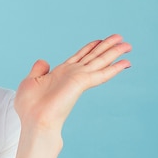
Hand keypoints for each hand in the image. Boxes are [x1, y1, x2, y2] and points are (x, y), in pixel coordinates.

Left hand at [14, 34, 130, 132]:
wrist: (34, 119)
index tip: (101, 40)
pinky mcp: (82, 83)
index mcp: (60, 73)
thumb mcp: (30, 81)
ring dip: (114, 53)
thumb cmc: (30, 106)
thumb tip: (44, 62)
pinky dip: (114, 68)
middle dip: (107, 47)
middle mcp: (72, 74)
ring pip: (100, 62)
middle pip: (93, 57)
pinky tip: (125, 63)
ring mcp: (78, 79)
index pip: (80, 57)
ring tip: (128, 45)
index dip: (91, 48)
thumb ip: (39, 70)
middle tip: (121, 37)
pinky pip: (101, 74)